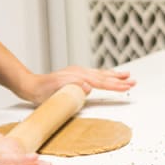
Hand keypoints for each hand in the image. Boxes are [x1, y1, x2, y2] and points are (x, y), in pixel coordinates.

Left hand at [17, 66, 135, 104]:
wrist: (31, 86)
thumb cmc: (42, 92)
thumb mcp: (57, 91)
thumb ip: (73, 88)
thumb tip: (89, 87)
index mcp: (78, 77)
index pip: (101, 82)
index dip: (115, 85)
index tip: (127, 87)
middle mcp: (79, 73)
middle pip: (103, 76)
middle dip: (119, 79)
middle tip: (133, 81)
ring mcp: (77, 73)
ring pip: (100, 74)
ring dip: (113, 75)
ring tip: (126, 75)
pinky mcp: (74, 75)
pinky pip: (94, 75)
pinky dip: (103, 75)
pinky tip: (106, 76)